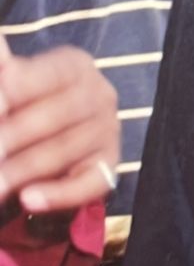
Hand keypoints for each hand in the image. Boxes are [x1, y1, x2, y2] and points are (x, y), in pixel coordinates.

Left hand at [0, 37, 119, 213]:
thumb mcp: (11, 83)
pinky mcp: (110, 166)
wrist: (43, 139)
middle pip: (56, 114)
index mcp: (72, 66)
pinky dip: (59, 194)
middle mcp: (99, 93)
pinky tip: (29, 200)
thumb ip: (3, 69)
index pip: (41, 77)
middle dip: (11, 137)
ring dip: (21, 171)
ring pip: (65, 150)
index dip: (10, 94)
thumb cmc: (21, 106)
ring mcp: (108, 130)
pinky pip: (90, 183)